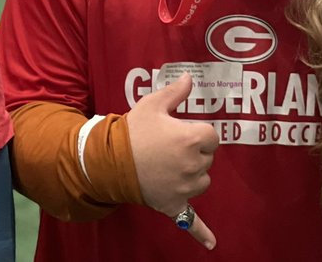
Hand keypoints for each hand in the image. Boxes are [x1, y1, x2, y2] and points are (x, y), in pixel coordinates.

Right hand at [126, 72, 218, 247]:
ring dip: (191, 174)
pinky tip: (212, 245)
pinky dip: (202, 233)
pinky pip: (191, 221)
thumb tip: (189, 77)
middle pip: (207, 158)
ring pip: (202, 181)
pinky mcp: (174, 204)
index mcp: (192, 139)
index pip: (212, 135)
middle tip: (169, 146)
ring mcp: (185, 188)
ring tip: (168, 165)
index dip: (197, 131)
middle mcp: (193, 165)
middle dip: (193, 151)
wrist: (109, 160)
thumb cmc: (133, 130)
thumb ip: (175, 92)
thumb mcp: (152, 104)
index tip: (181, 130)